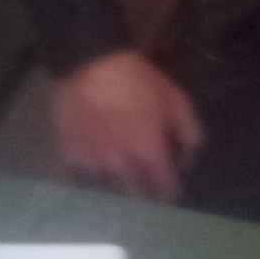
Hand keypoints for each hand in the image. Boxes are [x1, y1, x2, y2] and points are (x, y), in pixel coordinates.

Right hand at [52, 50, 204, 202]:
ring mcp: (93, 163)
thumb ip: (189, 131)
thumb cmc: (138, 80)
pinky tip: (96, 163)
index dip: (171, 190)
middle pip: (136, 193)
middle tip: (148, 184)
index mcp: (150, 152)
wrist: (90, 65)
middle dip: (146, 192)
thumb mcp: (175, 98)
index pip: (165, 186)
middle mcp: (121, 166)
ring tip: (123, 174)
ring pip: (109, 187)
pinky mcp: (70, 155)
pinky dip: (91, 173)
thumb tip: (189, 158)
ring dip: (119, 183)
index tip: (172, 190)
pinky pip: (82, 176)